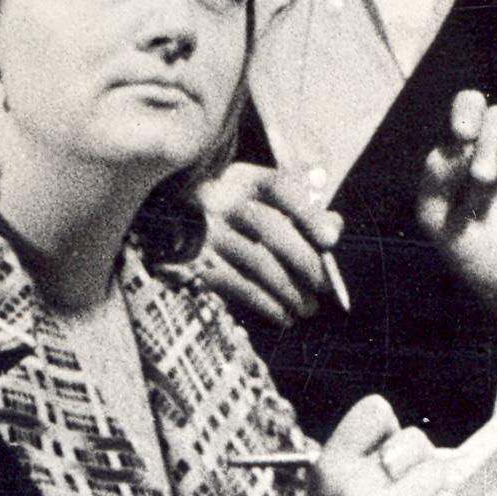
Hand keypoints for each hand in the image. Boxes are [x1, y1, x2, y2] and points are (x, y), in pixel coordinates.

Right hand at [194, 159, 345, 329]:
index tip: (332, 240)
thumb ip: (298, 204)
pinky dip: (265, 304)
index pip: (280, 187)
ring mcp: (205, 233)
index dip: (308, 213)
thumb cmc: (227, 210)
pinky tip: (283, 317)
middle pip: (271, 228)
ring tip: (309, 308)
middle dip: (304, 261)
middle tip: (326, 286)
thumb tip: (335, 225)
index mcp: (242, 178)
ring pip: (256, 262)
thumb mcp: (255, 196)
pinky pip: (237, 286)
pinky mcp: (196, 263)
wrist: (162, 222)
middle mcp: (221, 200)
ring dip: (289, 290)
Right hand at [269, 394, 463, 495]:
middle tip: (406, 491)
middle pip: (416, 441)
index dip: (391, 429)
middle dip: (420, 463)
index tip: (388, 456)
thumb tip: (423, 447)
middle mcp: (353, 484)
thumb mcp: (324, 495)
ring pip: (438, 473)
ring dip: (433, 492)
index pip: (375, 409)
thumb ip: (361, 464)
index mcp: (329, 466)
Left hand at [414, 46, 496, 311]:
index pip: (468, 113)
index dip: (464, 116)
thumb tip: (453, 143)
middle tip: (485, 179)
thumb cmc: (479, 259)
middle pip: (494, 113)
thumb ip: (432, 182)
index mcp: (470, 154)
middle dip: (486, 140)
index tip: (462, 140)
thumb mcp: (439, 223)